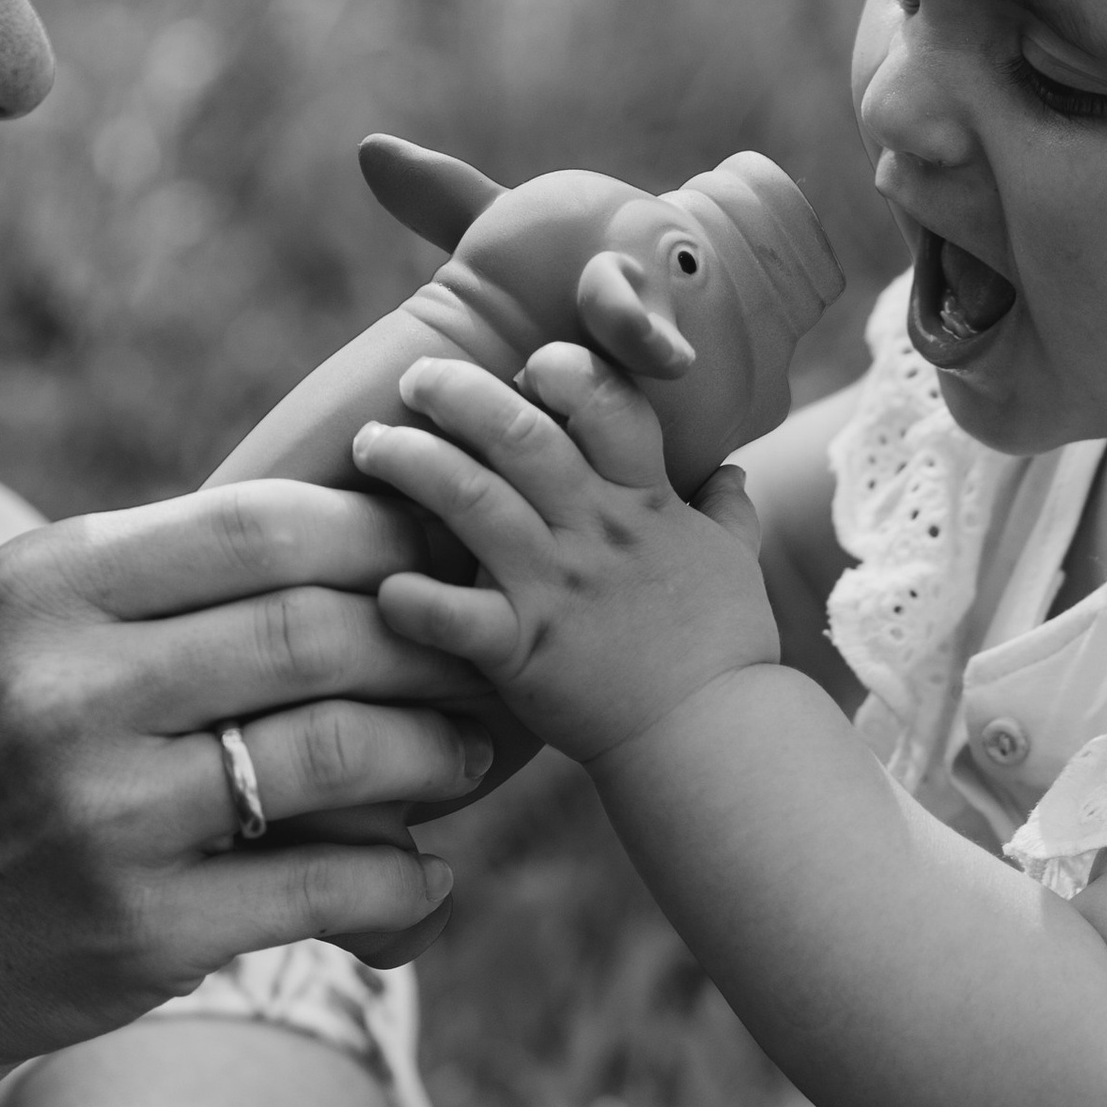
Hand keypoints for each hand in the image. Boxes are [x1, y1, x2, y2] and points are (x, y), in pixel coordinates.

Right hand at [0, 478, 487, 1080]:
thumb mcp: (25, 640)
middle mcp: (64, 688)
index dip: (381, 535)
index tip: (439, 559)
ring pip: (336, 751)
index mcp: (43, 588)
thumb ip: (160, 585)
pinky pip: (326, 884)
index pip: (259, 525)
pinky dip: (402, 879)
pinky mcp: (143, 928)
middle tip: (481, 664)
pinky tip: (424, 873)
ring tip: (463, 759)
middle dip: (428, 644)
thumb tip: (363, 531)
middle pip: (314, 629)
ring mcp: (103, 814)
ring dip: (432, 754)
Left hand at [351, 343, 780, 768]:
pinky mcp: (521, 651)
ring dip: (411, 462)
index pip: (604, 401)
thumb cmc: (722, 650)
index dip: (560, 368)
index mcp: (644, 501)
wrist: (711, 738)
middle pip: (517, 432)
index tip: (526, 367)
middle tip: (416, 380)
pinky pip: (451, 615)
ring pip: (470, 499)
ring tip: (371, 445)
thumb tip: (731, 472)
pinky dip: (409, 597)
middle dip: (457, 392)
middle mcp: (594, 531)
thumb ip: (728, 511)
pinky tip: (381, 586)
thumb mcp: (735, 565)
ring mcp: (553, 588)